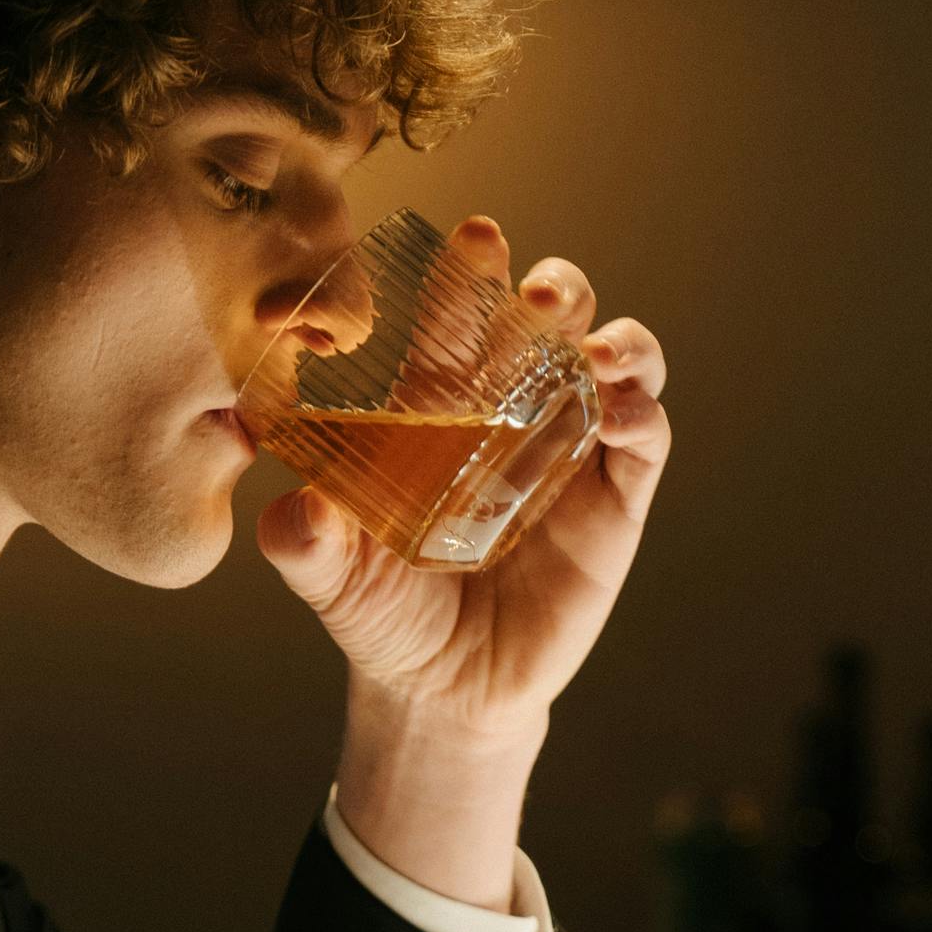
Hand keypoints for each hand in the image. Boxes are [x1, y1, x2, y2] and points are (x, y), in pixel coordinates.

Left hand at [256, 215, 667, 741]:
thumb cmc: (383, 617)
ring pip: (615, 361)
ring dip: (615, 340)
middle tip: (539, 293)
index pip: (462, 320)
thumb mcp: (331, 578)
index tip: (475, 238)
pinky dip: (644, 412)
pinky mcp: (616, 503)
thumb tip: (286, 507)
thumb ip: (304, 541)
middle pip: (552, 319)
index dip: (472, 276)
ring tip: (593, 351)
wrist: (442, 693)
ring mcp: (572, 452)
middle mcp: (515, 413)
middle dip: (555, 290)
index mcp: (443, 408)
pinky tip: (623, 411)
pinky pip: (646, 440)